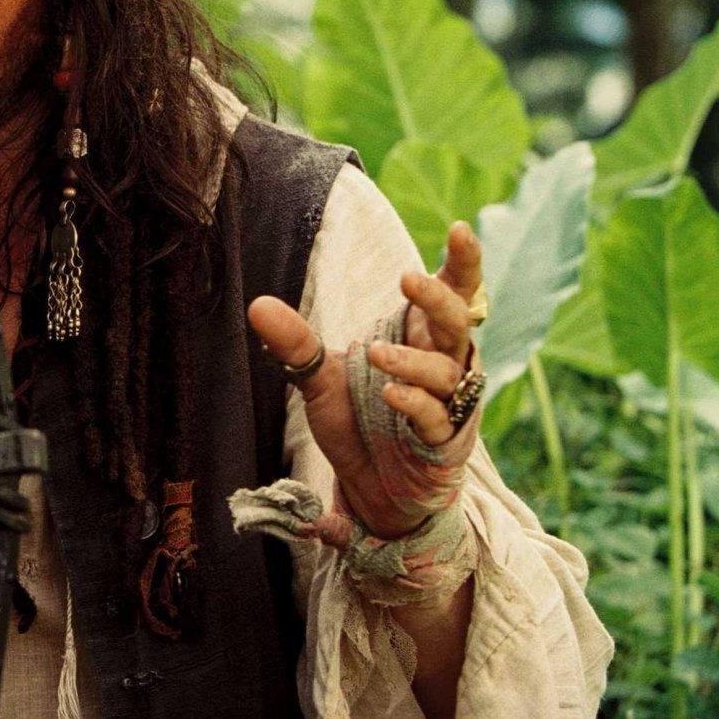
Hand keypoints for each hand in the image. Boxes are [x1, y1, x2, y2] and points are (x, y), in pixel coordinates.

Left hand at [247, 221, 482, 539]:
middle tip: (406, 279)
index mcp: (422, 339)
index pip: (454, 294)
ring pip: (446, 371)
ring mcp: (448, 405)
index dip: (461, 262)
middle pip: (458, 323)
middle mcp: (442, 366)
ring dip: (411, 361)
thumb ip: (296, 343)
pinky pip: (437, 417)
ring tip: (376, 356)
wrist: (369, 489)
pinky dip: (415, 403)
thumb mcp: (319, 378)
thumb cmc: (358, 421)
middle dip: (438, 299)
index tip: (458, 229)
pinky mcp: (444, 443)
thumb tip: (257, 305)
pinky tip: (392, 395)